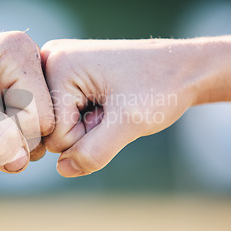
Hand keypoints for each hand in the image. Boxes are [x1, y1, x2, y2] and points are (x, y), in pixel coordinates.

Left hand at [0, 32, 54, 172]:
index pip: (42, 116)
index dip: (9, 134)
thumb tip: (22, 160)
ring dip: (6, 146)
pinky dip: (3, 147)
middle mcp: (27, 63)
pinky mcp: (11, 100)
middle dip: (9, 141)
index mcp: (20, 51)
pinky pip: (24, 137)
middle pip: (45, 126)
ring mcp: (20, 83)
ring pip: (36, 136)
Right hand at [40, 39, 198, 176]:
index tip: (113, 111)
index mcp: (57, 63)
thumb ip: (95, 151)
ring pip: (57, 126)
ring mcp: (55, 68)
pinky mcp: (64, 77)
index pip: (53, 133)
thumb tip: (63, 170)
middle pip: (50, 129)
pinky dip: (87, 118)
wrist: (181, 67)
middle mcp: (48, 61)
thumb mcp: (130, 123)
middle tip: (113, 108)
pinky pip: (64, 117)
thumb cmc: (159, 86)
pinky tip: (105, 103)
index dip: (87, 136)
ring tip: (111, 104)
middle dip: (84, 130)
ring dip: (87, 126)